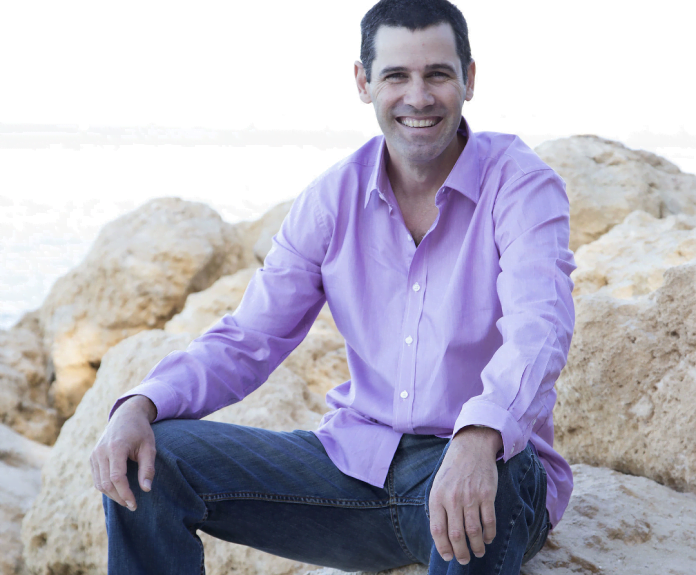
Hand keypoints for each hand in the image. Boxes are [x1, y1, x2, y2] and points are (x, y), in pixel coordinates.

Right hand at [90, 395, 157, 510]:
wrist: (126, 415)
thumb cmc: (140, 431)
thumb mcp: (149, 447)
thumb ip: (148, 468)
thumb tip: (146, 489)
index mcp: (116, 448)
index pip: (117, 478)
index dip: (125, 493)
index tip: (135, 504)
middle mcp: (101, 452)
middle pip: (106, 483)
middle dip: (119, 497)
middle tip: (132, 505)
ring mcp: (94, 455)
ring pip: (99, 483)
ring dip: (112, 495)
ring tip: (127, 500)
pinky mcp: (92, 457)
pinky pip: (97, 478)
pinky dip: (106, 487)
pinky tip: (118, 491)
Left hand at [428, 425, 501, 564]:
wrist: (471, 448)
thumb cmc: (452, 470)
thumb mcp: (438, 486)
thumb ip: (439, 509)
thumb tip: (442, 537)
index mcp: (437, 497)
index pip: (438, 530)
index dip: (443, 547)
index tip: (448, 557)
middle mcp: (453, 498)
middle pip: (457, 535)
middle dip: (461, 553)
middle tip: (464, 560)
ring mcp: (471, 496)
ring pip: (474, 532)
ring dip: (477, 547)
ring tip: (478, 552)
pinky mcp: (487, 494)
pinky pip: (489, 521)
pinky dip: (489, 534)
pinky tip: (488, 539)